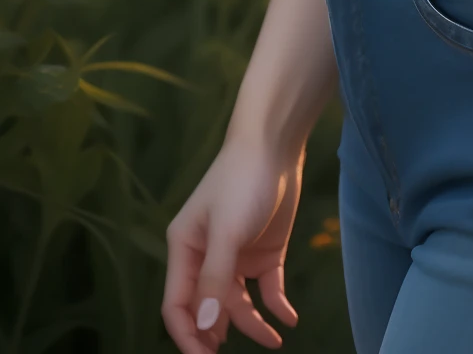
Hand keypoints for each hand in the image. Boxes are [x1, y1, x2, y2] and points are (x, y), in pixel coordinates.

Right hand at [162, 135, 304, 351]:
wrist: (276, 144)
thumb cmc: (242, 182)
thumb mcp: (226, 231)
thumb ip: (214, 279)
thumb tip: (202, 327)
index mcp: (185, 249)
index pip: (177, 304)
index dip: (186, 335)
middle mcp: (206, 256)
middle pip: (205, 309)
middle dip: (215, 336)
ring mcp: (236, 255)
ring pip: (238, 303)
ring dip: (252, 324)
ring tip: (273, 341)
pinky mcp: (264, 251)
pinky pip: (266, 288)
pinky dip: (276, 305)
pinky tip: (289, 320)